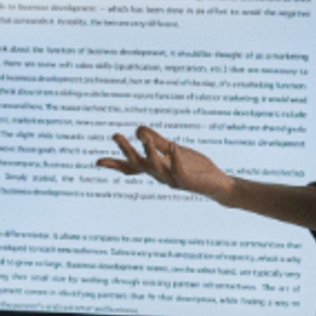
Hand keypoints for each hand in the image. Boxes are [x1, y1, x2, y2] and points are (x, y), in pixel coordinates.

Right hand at [96, 126, 233, 202]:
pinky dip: (175, 157)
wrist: (218, 185)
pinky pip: (179, 170)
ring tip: (145, 137)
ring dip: (149, 152)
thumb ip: (157, 142)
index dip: (115, 164)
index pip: (132, 167)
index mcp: (156, 169)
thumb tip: (138, 130)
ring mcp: (173, 180)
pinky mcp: (188, 181)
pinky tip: (173, 144)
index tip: (97, 162)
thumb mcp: (175, 152)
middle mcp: (161, 176)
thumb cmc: (195, 168)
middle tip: (115, 135)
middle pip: (139, 165)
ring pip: (157, 167)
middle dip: (127, 151)